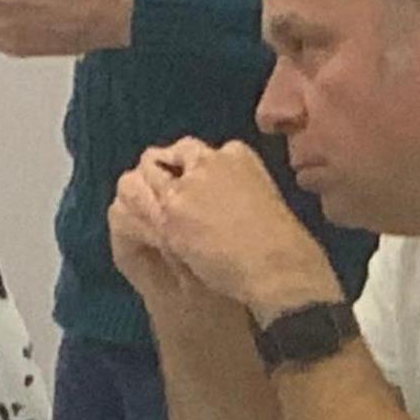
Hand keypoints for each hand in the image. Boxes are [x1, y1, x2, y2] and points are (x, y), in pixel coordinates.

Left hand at [118, 139, 341, 316]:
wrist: (279, 267)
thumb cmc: (284, 243)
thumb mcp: (263, 198)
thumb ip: (234, 189)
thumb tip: (213, 199)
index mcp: (237, 153)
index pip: (194, 152)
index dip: (185, 174)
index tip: (185, 191)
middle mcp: (208, 160)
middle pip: (166, 157)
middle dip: (159, 176)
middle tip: (157, 202)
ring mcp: (186, 186)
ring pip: (144, 176)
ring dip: (141, 193)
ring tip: (141, 215)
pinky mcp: (170, 213)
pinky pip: (138, 207)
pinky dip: (135, 219)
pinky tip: (139, 235)